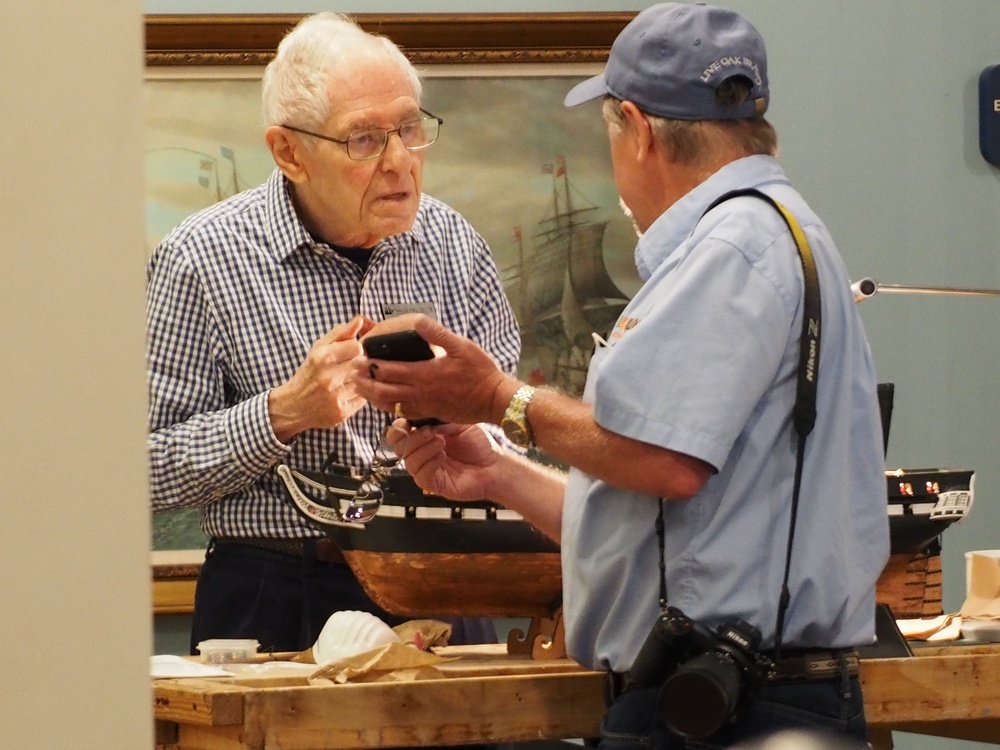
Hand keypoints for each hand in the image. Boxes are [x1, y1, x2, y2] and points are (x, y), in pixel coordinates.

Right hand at [268, 316, 374, 441]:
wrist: (293, 406)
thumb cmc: (309, 373)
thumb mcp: (318, 349)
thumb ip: (340, 333)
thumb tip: (360, 320)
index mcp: (322, 358)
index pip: (357, 347)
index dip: (358, 348)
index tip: (353, 352)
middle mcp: (328, 378)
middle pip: (363, 364)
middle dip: (361, 364)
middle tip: (353, 367)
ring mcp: (336, 397)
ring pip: (365, 381)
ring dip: (362, 380)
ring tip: (349, 380)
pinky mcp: (342, 412)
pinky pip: (363, 398)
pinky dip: (360, 394)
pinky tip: (348, 393)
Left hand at [355, 314, 514, 425]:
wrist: (494, 399)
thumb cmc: (480, 371)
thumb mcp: (461, 346)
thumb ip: (436, 334)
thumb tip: (415, 320)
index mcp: (425, 373)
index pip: (389, 369)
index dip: (371, 364)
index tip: (359, 357)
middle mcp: (420, 392)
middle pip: (383, 389)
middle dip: (364, 380)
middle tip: (352, 373)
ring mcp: (423, 406)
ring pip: (389, 404)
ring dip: (371, 396)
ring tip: (360, 388)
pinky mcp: (428, 414)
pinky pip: (401, 414)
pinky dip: (387, 407)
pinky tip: (382, 401)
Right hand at [389, 421, 502, 501]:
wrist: (495, 465)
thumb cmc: (478, 444)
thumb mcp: (459, 424)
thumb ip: (439, 420)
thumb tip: (420, 417)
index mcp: (424, 438)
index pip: (399, 434)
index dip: (398, 428)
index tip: (406, 422)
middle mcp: (422, 455)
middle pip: (398, 448)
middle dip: (411, 438)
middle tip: (430, 432)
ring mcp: (427, 470)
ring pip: (409, 462)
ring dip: (424, 450)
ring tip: (442, 443)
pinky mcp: (434, 485)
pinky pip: (421, 476)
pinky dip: (430, 464)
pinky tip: (443, 457)